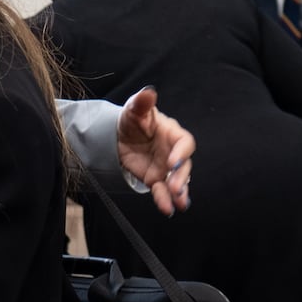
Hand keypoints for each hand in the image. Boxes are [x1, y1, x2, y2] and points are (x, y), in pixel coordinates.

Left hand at [116, 87, 194, 214]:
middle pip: (184, 166)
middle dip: (181, 177)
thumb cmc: (131, 119)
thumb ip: (141, 103)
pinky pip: (162, 191)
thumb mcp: (133, 109)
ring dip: (180, 193)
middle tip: (176, 187)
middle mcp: (173, 152)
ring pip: (177, 182)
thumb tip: (148, 92)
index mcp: (172, 132)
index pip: (184, 142)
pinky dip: (165, 200)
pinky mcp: (155, 179)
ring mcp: (165, 168)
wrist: (117, 136)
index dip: (181, 153)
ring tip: (181, 203)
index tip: (173, 162)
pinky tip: (167, 209)